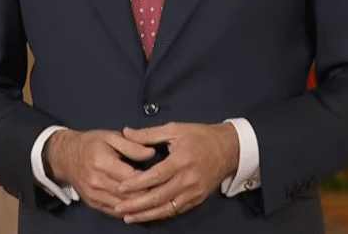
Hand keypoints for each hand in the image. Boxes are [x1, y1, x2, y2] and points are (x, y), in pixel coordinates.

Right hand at [45, 129, 157, 217]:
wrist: (64, 156)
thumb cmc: (90, 143)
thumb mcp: (111, 137)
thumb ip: (132, 145)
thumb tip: (152, 153)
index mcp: (103, 163)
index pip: (132, 177)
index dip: (150, 179)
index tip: (165, 176)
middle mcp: (98, 182)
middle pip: (129, 195)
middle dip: (149, 195)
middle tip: (165, 191)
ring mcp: (94, 195)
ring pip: (123, 206)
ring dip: (140, 206)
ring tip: (157, 201)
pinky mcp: (93, 203)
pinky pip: (114, 212)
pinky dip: (129, 211)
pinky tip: (140, 207)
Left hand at [113, 122, 239, 223]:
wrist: (229, 149)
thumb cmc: (200, 136)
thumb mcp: (175, 129)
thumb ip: (148, 134)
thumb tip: (126, 132)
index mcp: (181, 160)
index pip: (155, 176)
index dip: (136, 184)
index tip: (120, 188)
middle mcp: (188, 179)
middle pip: (159, 196)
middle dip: (137, 205)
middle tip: (119, 208)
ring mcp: (194, 191)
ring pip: (167, 208)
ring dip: (146, 215)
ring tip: (129, 218)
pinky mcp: (198, 199)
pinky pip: (176, 210)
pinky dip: (161, 215)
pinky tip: (148, 216)